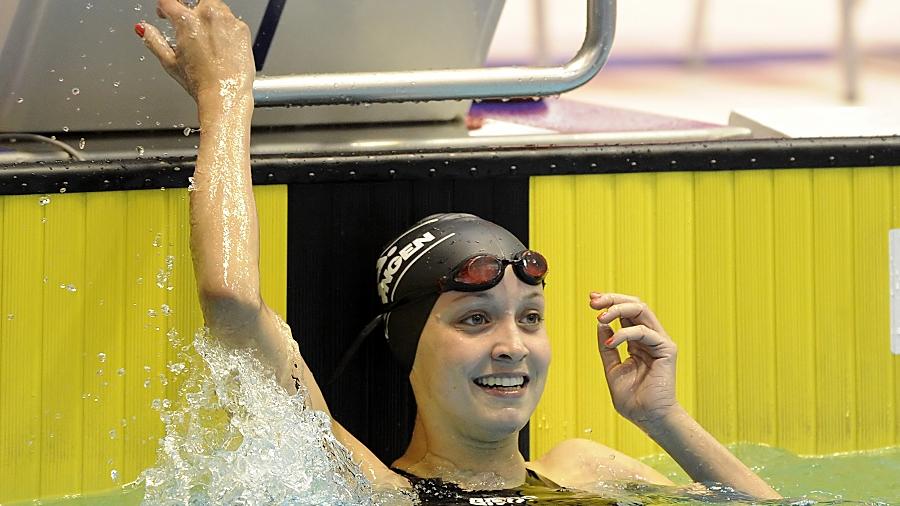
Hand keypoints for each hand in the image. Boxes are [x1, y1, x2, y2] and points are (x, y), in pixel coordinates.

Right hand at [136, 0, 254, 102]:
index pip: (168, 1)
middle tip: (189, 27)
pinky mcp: (243, 29)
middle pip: (195, 0)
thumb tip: (143, 29)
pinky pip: (232, 21)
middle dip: (190, 9)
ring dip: (208, 18)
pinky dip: (225, 29)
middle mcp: (208, 15)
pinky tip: (222, 46)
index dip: (164, 8)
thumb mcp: (169, 62)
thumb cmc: (200, 82)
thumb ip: (153, 41)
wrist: (226, 94)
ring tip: (207, 40)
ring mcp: (228, 21)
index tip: (165, 14)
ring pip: (215, 7)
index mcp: (186, 21)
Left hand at [590, 292, 678, 427]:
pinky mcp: (666, 349)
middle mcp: (649, 338)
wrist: (648, 419)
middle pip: (634, 305)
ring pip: (641, 310)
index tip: (591, 299)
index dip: (609, 302)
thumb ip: (607, 347)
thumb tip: (601, 324)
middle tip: (594, 301)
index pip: (625, 313)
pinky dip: (625, 333)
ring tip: (601, 317)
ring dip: (618, 308)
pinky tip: (611, 342)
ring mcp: (659, 341)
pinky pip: (644, 331)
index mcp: (637, 341)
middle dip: (612, 299)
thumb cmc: (633, 399)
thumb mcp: (612, 369)